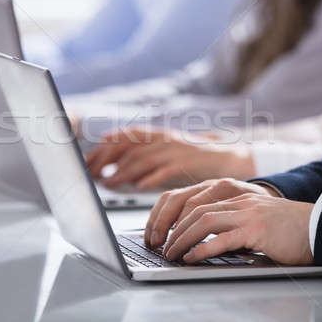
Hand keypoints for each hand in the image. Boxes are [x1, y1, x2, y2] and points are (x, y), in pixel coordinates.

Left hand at [86, 128, 255, 189]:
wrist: (231, 157)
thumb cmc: (197, 160)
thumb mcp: (170, 153)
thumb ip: (147, 158)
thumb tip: (117, 170)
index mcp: (160, 135)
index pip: (127, 136)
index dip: (106, 145)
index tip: (90, 156)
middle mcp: (165, 139)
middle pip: (129, 147)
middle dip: (107, 160)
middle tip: (92, 173)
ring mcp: (176, 150)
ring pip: (142, 159)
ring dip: (122, 172)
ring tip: (108, 184)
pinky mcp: (188, 163)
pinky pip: (164, 170)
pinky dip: (149, 178)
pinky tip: (137, 186)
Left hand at [163, 194, 313, 265]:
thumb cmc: (292, 229)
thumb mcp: (257, 221)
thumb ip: (234, 226)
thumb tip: (208, 243)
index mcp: (237, 197)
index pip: (195, 201)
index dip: (175, 217)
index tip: (164, 233)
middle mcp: (239, 201)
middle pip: (194, 210)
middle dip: (173, 229)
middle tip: (162, 246)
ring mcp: (248, 213)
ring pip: (204, 221)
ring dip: (182, 238)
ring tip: (172, 254)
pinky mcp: (257, 230)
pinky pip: (223, 239)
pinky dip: (203, 249)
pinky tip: (192, 257)